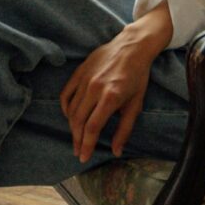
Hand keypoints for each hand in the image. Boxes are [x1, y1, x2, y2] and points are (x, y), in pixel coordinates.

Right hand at [60, 12, 172, 161]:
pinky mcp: (79, 72)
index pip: (92, 127)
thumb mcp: (135, 104)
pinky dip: (66, 108)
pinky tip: (70, 117)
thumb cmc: (138, 76)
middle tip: (78, 152)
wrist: (132, 46)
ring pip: (72, 109)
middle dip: (77, 140)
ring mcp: (85, 79)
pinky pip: (66, 94)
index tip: (84, 157)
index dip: (87, 144)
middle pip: (79, 121)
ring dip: (72, 127)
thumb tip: (117, 151)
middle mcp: (95, 88)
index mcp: (111, 97)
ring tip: (76, 138)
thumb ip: (124, 129)